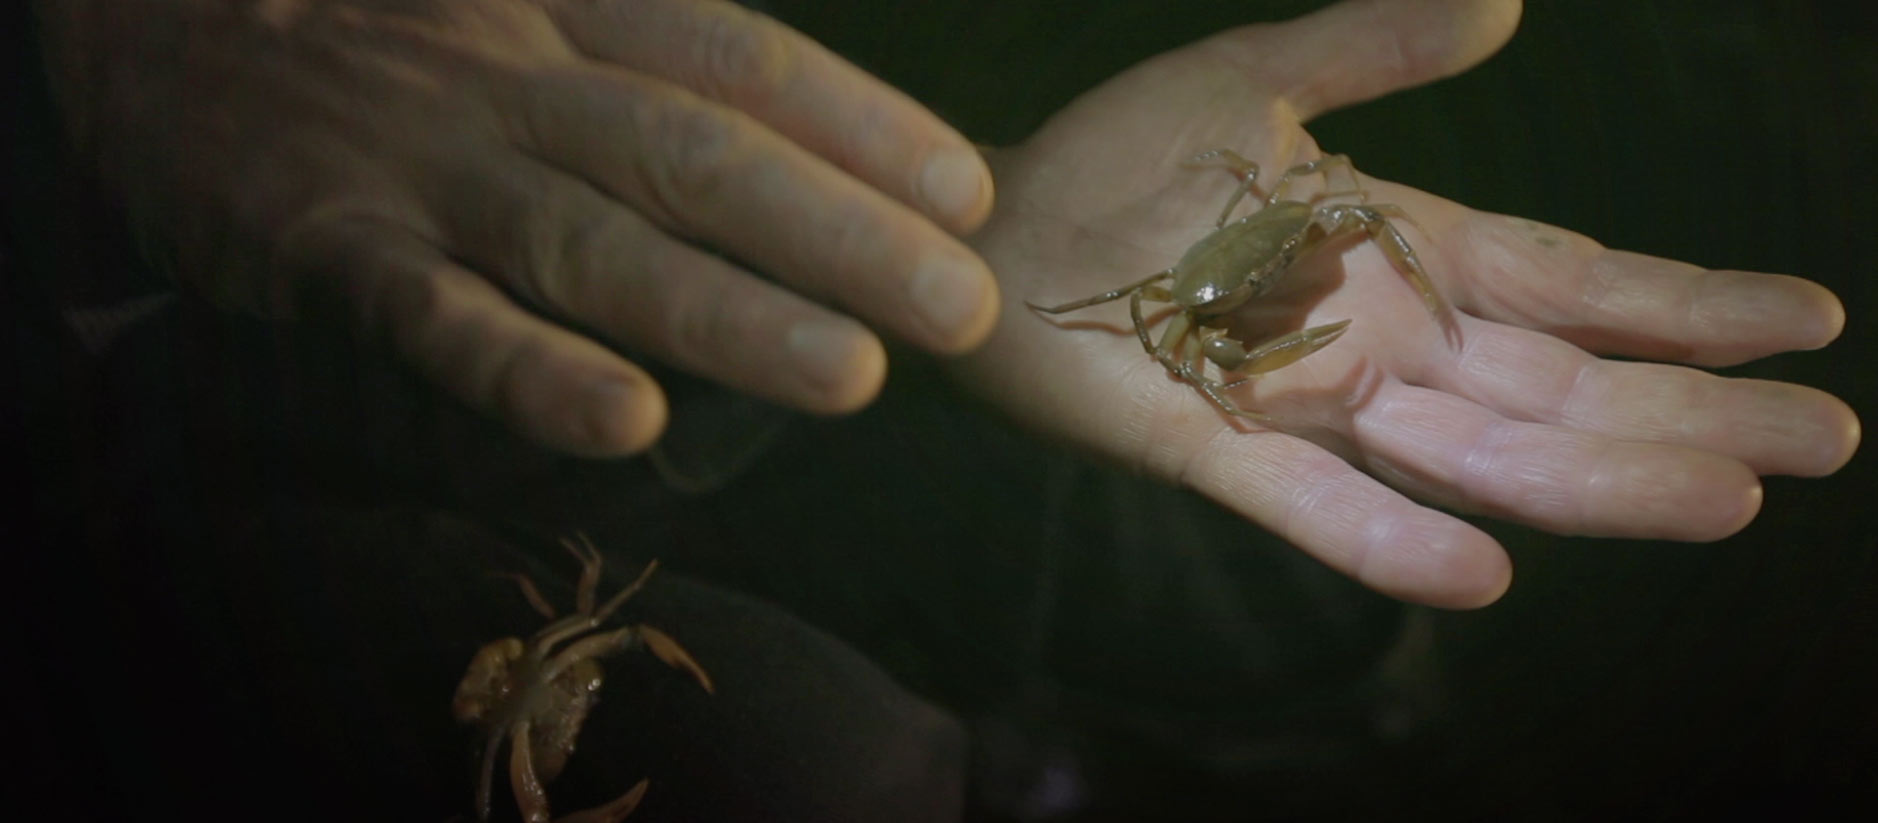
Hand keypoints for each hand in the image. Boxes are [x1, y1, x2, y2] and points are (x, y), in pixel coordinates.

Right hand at [43, 0, 995, 454]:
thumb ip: (637, 58)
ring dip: (729, 315)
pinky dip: (528, 371)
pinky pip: (437, 316)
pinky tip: (623, 425)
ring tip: (853, 382)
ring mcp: (423, 161)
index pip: (743, 61)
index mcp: (570, 4)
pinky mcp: (328, 243)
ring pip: (594, 241)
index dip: (864, 126)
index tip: (968, 197)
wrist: (146, 2)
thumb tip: (797, 144)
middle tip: (963, 309)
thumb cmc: (371, 19)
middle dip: (843, 236)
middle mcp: (513, 75)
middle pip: (700, 154)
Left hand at [952, 0, 1859, 607]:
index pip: (1574, 286)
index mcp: (1402, 251)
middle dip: (1696, 413)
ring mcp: (1309, 403)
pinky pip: (1316, 506)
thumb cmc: (1112, 155)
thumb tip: (1508, 3)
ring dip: (1601, 485)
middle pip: (1563, 389)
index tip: (1810, 316)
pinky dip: (1389, 542)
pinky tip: (1484, 577)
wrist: (986, 227)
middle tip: (1831, 439)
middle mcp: (1382, 339)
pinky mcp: (1216, 449)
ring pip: (1477, 457)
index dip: (1691, 306)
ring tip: (1729, 502)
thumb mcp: (1253, 76)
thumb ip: (1375, 47)